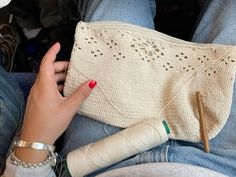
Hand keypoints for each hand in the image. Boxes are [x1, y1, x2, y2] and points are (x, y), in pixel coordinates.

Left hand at [15, 43, 96, 162]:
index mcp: (44, 86)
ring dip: (59, 77)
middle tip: (73, 69)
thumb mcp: (69, 108)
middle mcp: (38, 88)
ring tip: (71, 80)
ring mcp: (36, 94)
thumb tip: (92, 82)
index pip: (46, 63)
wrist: (35, 140)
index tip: (58, 45)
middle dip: (61, 66)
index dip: (52, 52)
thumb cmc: (50, 124)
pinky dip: (55, 85)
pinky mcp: (37, 100)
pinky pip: (46, 87)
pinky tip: (65, 91)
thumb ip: (81, 93)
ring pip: (47, 79)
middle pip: (48, 70)